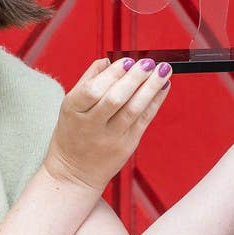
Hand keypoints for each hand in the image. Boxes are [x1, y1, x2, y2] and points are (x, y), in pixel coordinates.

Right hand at [43, 56, 172, 191]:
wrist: (75, 174)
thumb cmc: (73, 134)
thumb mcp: (70, 106)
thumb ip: (87, 81)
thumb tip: (108, 61)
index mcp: (74, 110)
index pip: (92, 90)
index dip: (112, 75)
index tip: (127, 61)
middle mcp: (91, 125)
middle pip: (115, 99)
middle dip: (134, 78)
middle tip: (148, 62)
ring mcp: (111, 137)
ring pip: (133, 109)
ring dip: (151, 87)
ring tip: (163, 70)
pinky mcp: (127, 145)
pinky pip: (144, 120)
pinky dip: (156, 101)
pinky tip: (163, 86)